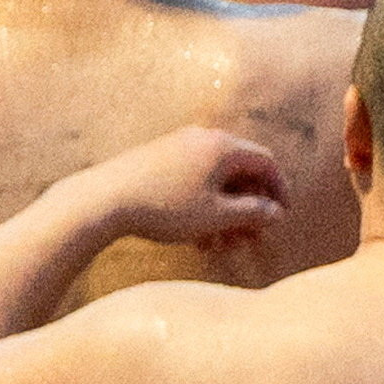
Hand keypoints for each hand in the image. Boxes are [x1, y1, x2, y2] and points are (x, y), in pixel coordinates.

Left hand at [75, 125, 292, 249]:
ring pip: (214, 180)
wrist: (103, 200)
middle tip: (249, 239)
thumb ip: (251, 213)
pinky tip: (196, 237)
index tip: (280, 217)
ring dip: (224, 212)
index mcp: (223, 146)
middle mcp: (204, 138)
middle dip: (247, 208)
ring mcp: (179, 146)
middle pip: (240, 172)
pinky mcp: (158, 159)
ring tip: (220, 245)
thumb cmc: (165, 207)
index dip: (278, 190)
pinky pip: (193, 180)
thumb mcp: (216, 216)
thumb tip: (276, 214)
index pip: (266, 162)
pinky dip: (202, 205)